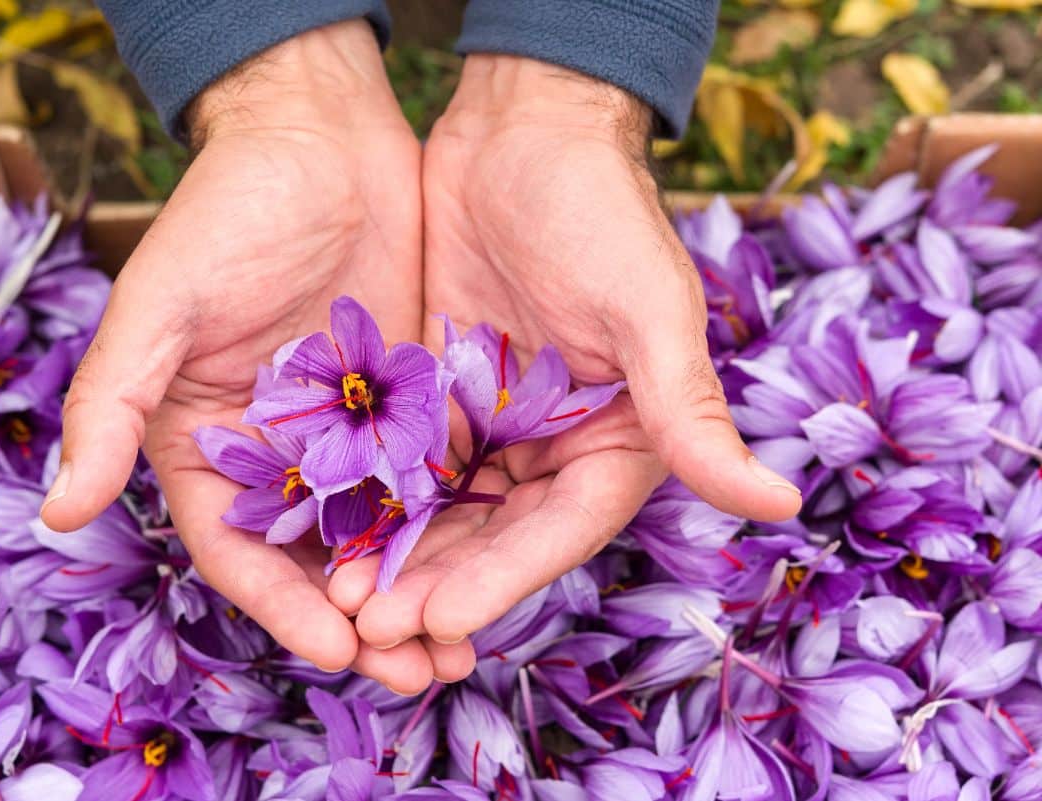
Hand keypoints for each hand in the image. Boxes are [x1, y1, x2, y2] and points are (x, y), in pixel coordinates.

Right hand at [39, 21, 470, 692]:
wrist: (321, 142)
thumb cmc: (226, 214)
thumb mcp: (161, 305)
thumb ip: (111, 404)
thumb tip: (58, 510)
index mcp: (207, 449)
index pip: (242, 555)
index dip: (284, 610)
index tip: (338, 652)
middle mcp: (278, 459)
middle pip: (320, 566)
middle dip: (365, 625)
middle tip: (420, 673)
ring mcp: (349, 438)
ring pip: (383, 539)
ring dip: (419, 595)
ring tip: (463, 649)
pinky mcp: (410, 409)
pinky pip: (434, 483)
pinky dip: (456, 532)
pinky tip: (495, 565)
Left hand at [329, 55, 802, 652]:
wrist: (522, 129)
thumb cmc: (599, 208)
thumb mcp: (648, 308)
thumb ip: (691, 411)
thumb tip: (782, 505)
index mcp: (621, 438)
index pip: (561, 530)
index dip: (504, 579)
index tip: (443, 618)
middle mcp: (557, 445)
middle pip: (495, 537)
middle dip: (437, 585)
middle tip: (370, 630)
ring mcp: (494, 423)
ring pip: (444, 512)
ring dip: (398, 559)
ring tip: (341, 603)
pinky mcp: (440, 395)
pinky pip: (405, 462)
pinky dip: (374, 501)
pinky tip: (328, 534)